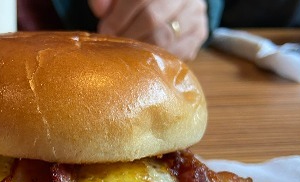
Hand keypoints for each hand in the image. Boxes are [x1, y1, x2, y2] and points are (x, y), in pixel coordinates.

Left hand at [88, 0, 207, 60]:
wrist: (174, 5)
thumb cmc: (142, 1)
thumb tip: (100, 9)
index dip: (119, 17)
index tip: (105, 29)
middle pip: (152, 19)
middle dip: (127, 34)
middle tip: (114, 42)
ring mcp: (195, 16)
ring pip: (164, 39)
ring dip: (139, 49)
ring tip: (127, 50)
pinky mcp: (199, 35)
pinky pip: (176, 54)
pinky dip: (156, 58)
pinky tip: (144, 57)